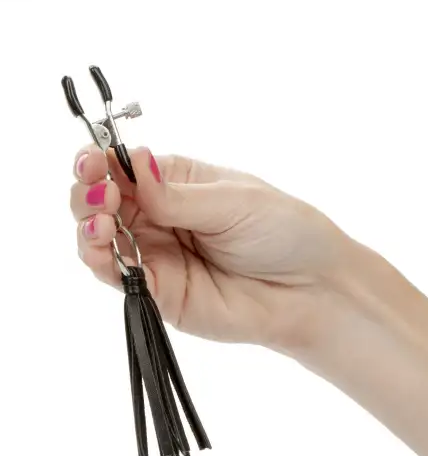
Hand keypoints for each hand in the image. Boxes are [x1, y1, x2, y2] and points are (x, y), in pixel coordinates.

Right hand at [70, 145, 350, 352]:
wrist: (311, 291)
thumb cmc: (285, 234)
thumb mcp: (234, 201)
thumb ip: (177, 194)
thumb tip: (132, 163)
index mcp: (176, 183)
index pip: (122, 168)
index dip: (98, 163)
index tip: (91, 163)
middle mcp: (159, 217)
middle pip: (102, 202)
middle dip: (87, 193)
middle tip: (99, 193)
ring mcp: (156, 256)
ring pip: (100, 240)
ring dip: (88, 227)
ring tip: (101, 222)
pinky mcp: (159, 293)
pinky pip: (117, 277)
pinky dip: (101, 262)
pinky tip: (106, 248)